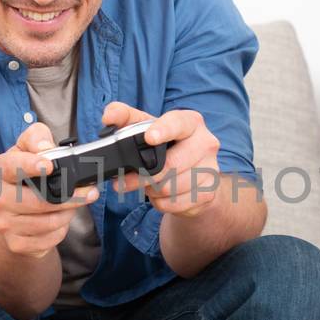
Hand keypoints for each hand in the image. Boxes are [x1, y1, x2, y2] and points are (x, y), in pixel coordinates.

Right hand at [0, 122, 98, 257]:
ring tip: (72, 205)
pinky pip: (49, 238)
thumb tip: (46, 148)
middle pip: (38, 201)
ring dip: (68, 213)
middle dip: (70, 198)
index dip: (31, 165)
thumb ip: (36, 138)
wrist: (8, 219)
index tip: (49, 166)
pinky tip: (59, 221)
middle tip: (90, 193)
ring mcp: (4, 224)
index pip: (12, 166)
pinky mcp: (16, 244)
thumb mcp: (27, 151)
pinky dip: (61, 230)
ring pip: (48, 222)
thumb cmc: (22, 180)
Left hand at [101, 102, 222, 217]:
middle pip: (171, 164)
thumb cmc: (167, 146)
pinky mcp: (208, 192)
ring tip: (147, 184)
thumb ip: (124, 117)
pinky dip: (159, 202)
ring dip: (149, 190)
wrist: (197, 175)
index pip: (179, 123)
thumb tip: (108, 117)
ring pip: (169, 187)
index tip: (149, 137)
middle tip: (123, 181)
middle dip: (142, 176)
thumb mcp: (147, 128)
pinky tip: (159, 194)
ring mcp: (210, 169)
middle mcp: (206, 143)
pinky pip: (173, 203)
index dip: (163, 130)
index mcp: (192, 122)